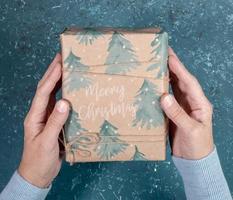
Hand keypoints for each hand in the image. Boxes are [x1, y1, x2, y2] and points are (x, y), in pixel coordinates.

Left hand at [18, 53, 69, 187]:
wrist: (38, 173)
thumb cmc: (39, 159)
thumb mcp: (46, 142)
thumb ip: (55, 122)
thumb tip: (65, 102)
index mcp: (35, 116)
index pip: (43, 92)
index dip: (52, 76)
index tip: (60, 63)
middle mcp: (40, 112)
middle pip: (45, 88)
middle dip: (52, 71)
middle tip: (61, 57)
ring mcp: (47, 116)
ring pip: (52, 94)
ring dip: (58, 80)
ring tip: (66, 67)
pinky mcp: (54, 121)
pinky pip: (59, 104)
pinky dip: (64, 93)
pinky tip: (70, 88)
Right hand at [160, 48, 213, 159]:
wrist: (194, 160)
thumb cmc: (197, 146)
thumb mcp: (191, 130)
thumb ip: (178, 114)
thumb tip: (164, 96)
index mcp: (200, 104)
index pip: (189, 82)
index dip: (179, 68)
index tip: (169, 56)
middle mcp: (192, 102)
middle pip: (182, 81)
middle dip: (173, 67)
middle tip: (163, 54)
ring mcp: (183, 107)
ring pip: (175, 87)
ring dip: (167, 76)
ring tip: (158, 65)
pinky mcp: (175, 113)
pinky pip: (168, 98)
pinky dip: (162, 89)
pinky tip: (156, 84)